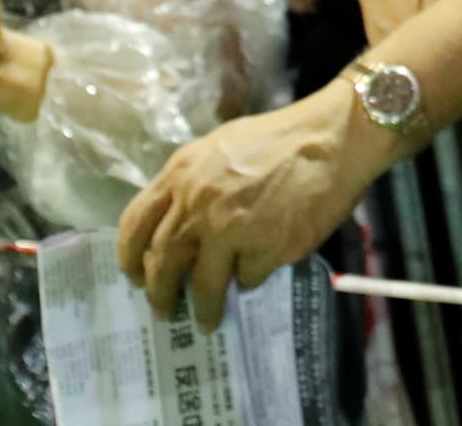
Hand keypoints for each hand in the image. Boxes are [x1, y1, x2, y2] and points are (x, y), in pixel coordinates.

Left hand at [118, 86, 389, 327]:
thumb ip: (191, 185)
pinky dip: (250, 278)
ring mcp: (230, 228)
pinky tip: (261, 268)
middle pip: (163, 263)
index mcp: (182, 173)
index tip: (133, 277)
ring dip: (203, 309)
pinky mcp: (265, 248)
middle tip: (163, 311)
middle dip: (159, 295)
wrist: (331, 139)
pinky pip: (248, 278)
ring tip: (207, 322)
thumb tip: (176, 229)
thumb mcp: (219, 148)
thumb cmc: (278, 139)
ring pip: (203, 284)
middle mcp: (198, 203)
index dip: (130, 257)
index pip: (135, 224)